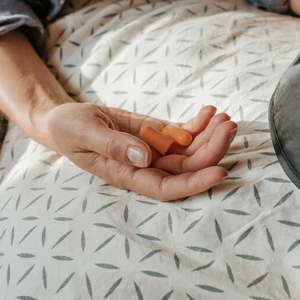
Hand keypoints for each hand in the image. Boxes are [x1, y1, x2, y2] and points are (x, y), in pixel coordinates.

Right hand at [45, 103, 236, 200]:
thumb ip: (112, 145)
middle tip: (229, 126)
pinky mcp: (158, 134)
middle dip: (212, 149)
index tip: (221, 172)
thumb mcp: (84, 133)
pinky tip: (211, 111)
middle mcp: (147, 167)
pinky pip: (184, 133)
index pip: (167, 188)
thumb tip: (145, 156)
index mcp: (127, 175)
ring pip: (191, 151)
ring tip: (227, 118)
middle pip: (187, 167)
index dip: (195, 183)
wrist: (69, 120)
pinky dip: (199, 123)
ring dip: (211, 135)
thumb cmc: (70, 130)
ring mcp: (155, 151)